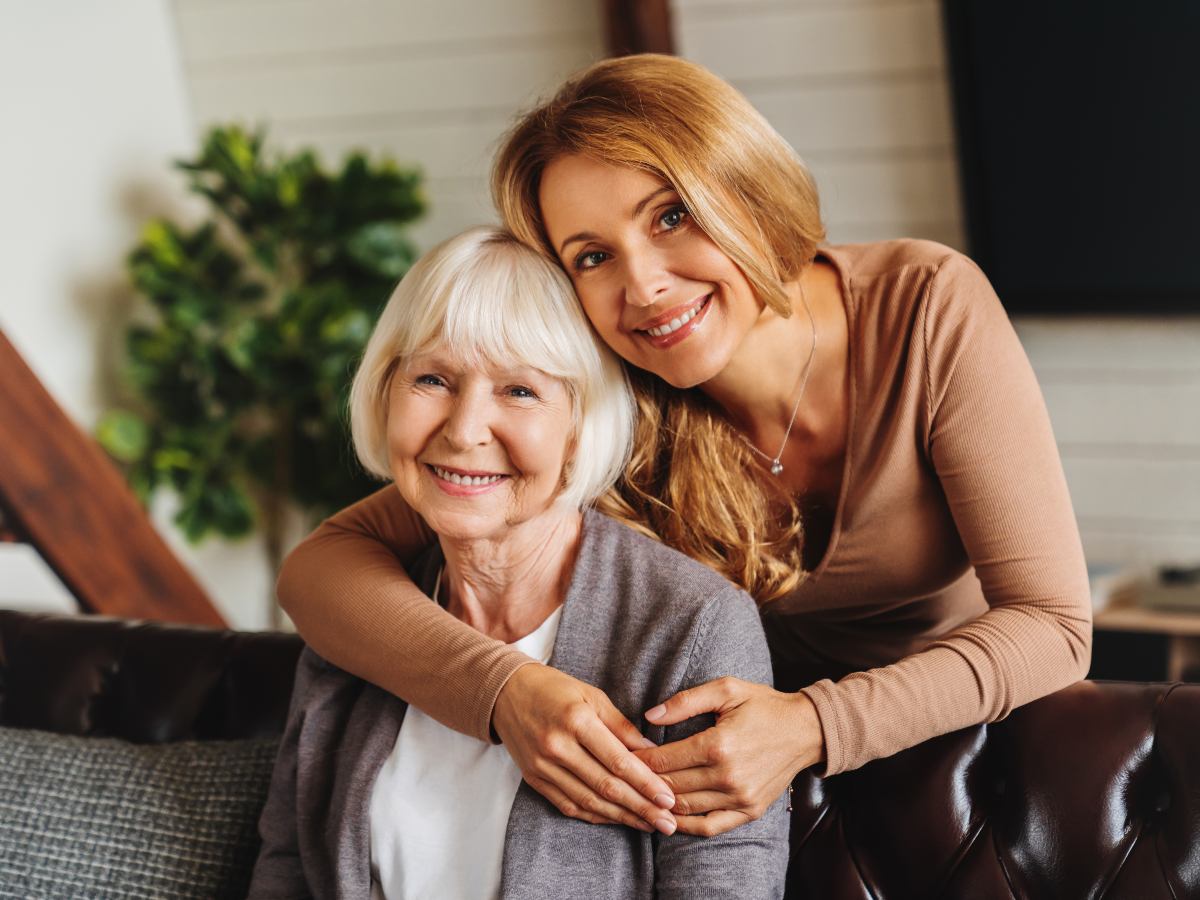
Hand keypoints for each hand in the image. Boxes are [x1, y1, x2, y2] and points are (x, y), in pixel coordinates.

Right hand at [492, 663, 679, 834]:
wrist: (506, 693)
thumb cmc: (555, 689)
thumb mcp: (592, 695)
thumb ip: (621, 726)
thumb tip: (652, 751)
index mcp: (576, 720)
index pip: (618, 761)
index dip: (646, 783)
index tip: (669, 798)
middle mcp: (557, 747)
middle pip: (606, 786)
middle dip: (641, 807)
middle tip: (667, 823)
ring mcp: (543, 766)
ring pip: (589, 801)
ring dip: (622, 817)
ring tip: (649, 825)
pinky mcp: (534, 779)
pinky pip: (569, 805)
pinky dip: (595, 816)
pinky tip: (617, 820)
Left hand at [636, 677, 824, 836]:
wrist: (806, 730)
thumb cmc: (763, 705)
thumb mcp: (726, 689)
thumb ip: (685, 702)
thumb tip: (649, 716)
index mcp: (717, 744)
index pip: (663, 760)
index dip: (638, 760)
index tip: (622, 756)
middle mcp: (727, 776)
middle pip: (670, 786)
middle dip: (642, 782)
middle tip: (623, 777)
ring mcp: (739, 797)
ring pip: (685, 808)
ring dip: (659, 804)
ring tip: (638, 796)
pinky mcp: (749, 810)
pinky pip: (709, 826)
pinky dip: (685, 826)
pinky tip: (668, 818)